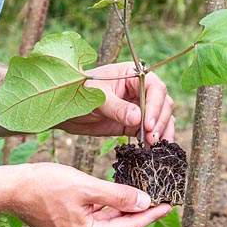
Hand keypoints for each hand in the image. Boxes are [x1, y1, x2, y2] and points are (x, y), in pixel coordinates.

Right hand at [10, 162, 171, 226]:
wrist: (10, 188)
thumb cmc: (44, 185)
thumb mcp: (86, 187)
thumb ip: (118, 196)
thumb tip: (145, 202)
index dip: (150, 216)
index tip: (169, 206)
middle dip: (139, 213)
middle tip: (161, 199)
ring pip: (106, 224)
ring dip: (123, 211)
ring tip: (144, 196)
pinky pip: (93, 220)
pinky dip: (106, 209)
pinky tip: (117, 197)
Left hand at [55, 62, 174, 144]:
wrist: (64, 111)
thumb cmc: (77, 94)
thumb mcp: (97, 99)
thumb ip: (117, 108)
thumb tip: (138, 118)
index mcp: (132, 75)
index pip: (154, 87)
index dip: (155, 105)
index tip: (148, 123)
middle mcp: (139, 89)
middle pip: (163, 103)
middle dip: (161, 121)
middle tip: (152, 138)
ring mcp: (139, 107)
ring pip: (161, 118)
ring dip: (163, 131)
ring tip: (157, 146)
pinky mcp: (134, 124)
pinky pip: (150, 131)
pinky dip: (154, 140)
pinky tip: (154, 150)